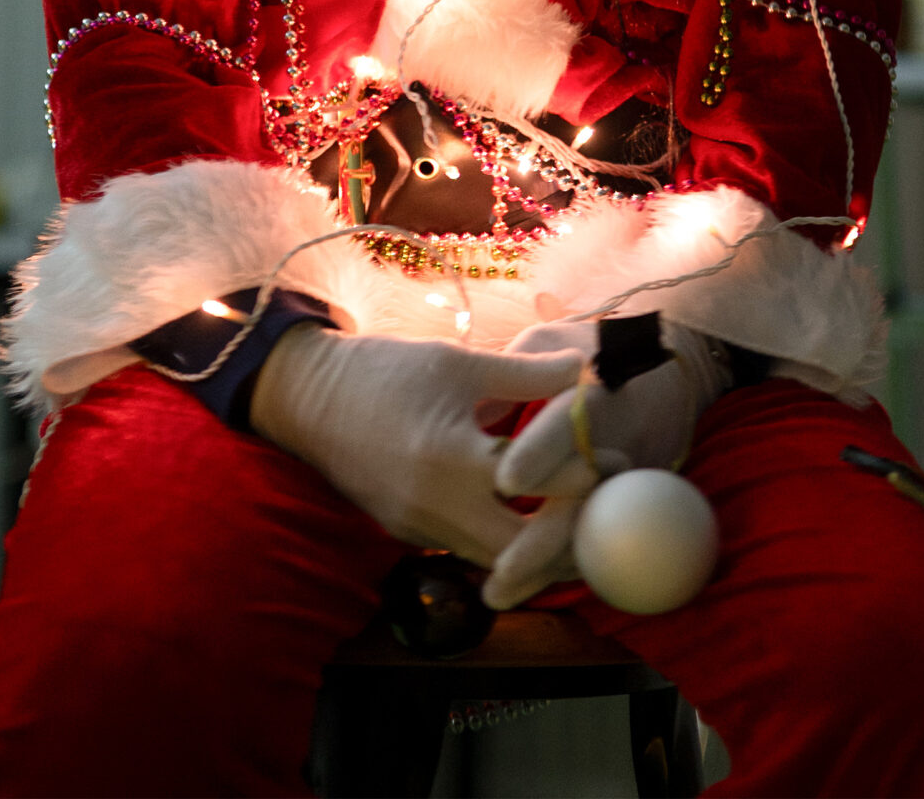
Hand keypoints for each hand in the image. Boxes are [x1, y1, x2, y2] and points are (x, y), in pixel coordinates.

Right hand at [249, 325, 583, 567]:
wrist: (306, 397)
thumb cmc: (383, 370)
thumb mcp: (457, 362)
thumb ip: (525, 373)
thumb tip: (585, 367)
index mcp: (453, 458)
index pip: (540, 488)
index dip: (586, 476)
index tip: (617, 461)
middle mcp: (436, 507)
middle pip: (523, 552)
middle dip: (567, 534)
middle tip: (604, 509)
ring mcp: (418, 529)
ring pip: (496, 562)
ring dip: (537, 545)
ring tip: (575, 514)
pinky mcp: (407, 535)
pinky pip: (468, 551)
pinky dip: (503, 543)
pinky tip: (527, 517)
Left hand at [483, 320, 730, 608]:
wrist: (669, 369)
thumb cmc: (592, 351)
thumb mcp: (550, 341)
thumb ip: (513, 372)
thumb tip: (476, 413)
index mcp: (589, 394)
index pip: (564, 427)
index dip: (538, 453)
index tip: (504, 481)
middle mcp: (611, 441)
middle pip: (579, 500)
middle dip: (539, 541)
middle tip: (497, 576)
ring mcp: (626, 478)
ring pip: (589, 531)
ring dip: (546, 566)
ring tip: (499, 592)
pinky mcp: (631, 501)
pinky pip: (595, 537)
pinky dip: (562, 563)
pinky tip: (525, 582)